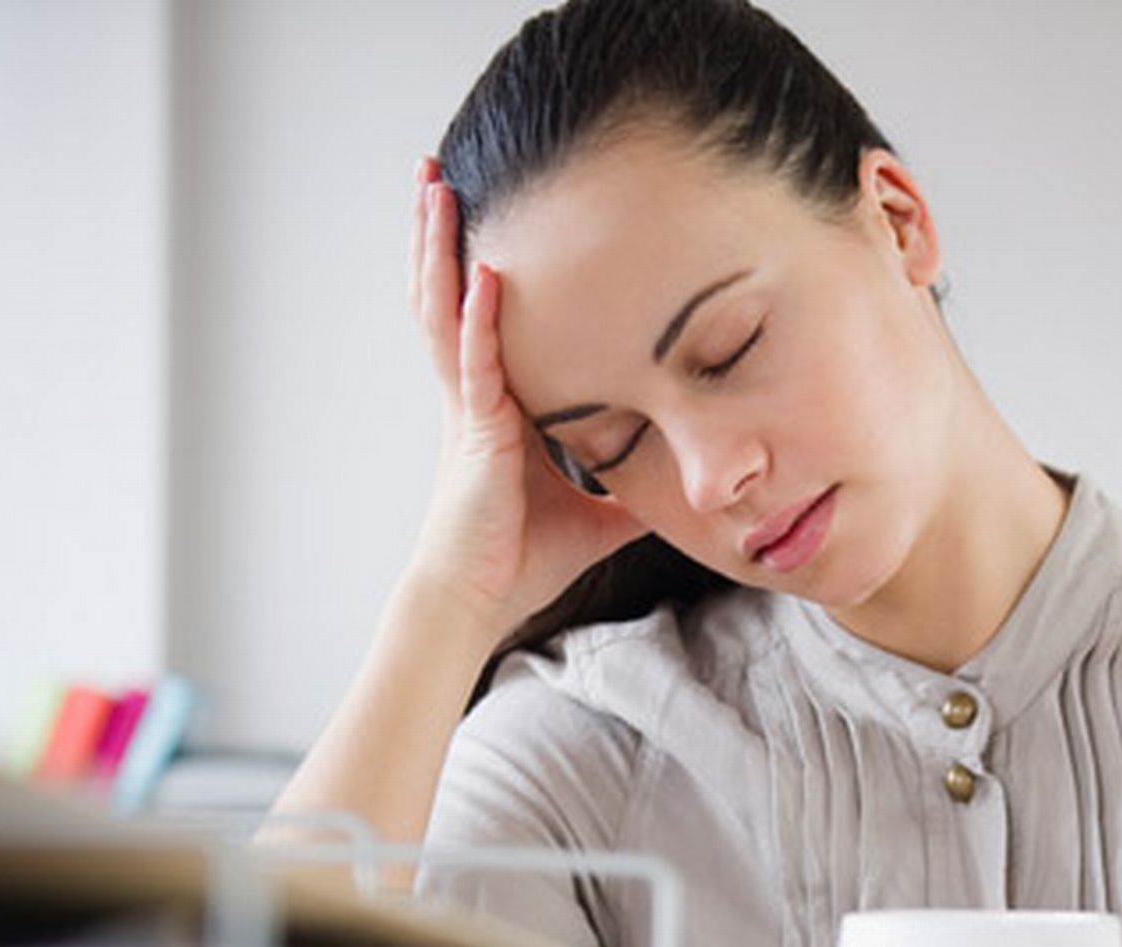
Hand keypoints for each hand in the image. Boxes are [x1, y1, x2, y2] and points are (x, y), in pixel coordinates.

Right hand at [403, 156, 647, 635]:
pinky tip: (488, 275)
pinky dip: (481, 319)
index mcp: (499, 404)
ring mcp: (469, 410)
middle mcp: (476, 395)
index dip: (476, 262)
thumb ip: (634, 483)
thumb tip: (686, 478)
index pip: (485, 316)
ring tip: (435, 188)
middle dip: (443, 233)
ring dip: (442, 249)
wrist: (481, 600)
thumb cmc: (525, 557)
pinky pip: (475, 364)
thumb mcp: (601, 511)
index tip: (483, 210)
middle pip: (451, 294)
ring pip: (445, 311)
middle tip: (436, 170)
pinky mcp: (475, 434)